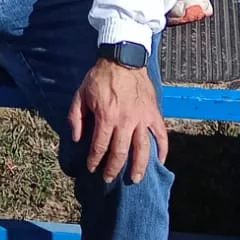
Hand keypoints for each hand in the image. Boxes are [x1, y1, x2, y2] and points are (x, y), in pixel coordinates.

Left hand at [69, 61, 167, 183]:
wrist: (123, 59)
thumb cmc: (100, 77)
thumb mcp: (81, 94)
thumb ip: (76, 117)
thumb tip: (76, 138)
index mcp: (106, 116)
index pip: (100, 146)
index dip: (94, 159)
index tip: (92, 168)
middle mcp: (125, 121)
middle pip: (120, 152)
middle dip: (113, 169)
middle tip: (108, 179)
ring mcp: (142, 118)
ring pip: (143, 149)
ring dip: (139, 167)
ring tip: (135, 180)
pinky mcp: (154, 113)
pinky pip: (161, 135)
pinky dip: (163, 150)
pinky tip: (160, 162)